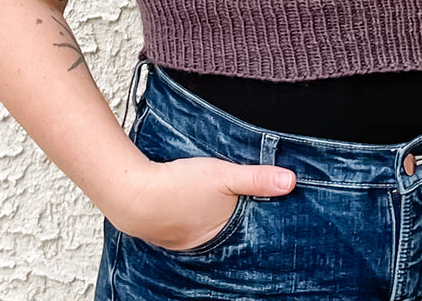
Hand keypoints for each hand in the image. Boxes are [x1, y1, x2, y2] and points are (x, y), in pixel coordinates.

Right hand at [111, 156, 295, 250]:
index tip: (272, 218)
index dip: (259, 224)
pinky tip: (191, 204)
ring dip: (213, 219)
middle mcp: (203, 244)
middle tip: (247, 208)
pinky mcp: (164, 230)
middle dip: (238, 222)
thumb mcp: (224, 176)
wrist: (131, 194)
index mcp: (222, 236)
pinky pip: (185, 225)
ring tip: (219, 206)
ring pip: (206, 230)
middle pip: (228, 232)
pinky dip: (192, 216)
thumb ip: (257, 179)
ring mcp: (182, 240)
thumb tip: (290, 182)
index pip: (249, 234)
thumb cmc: (178, 187)